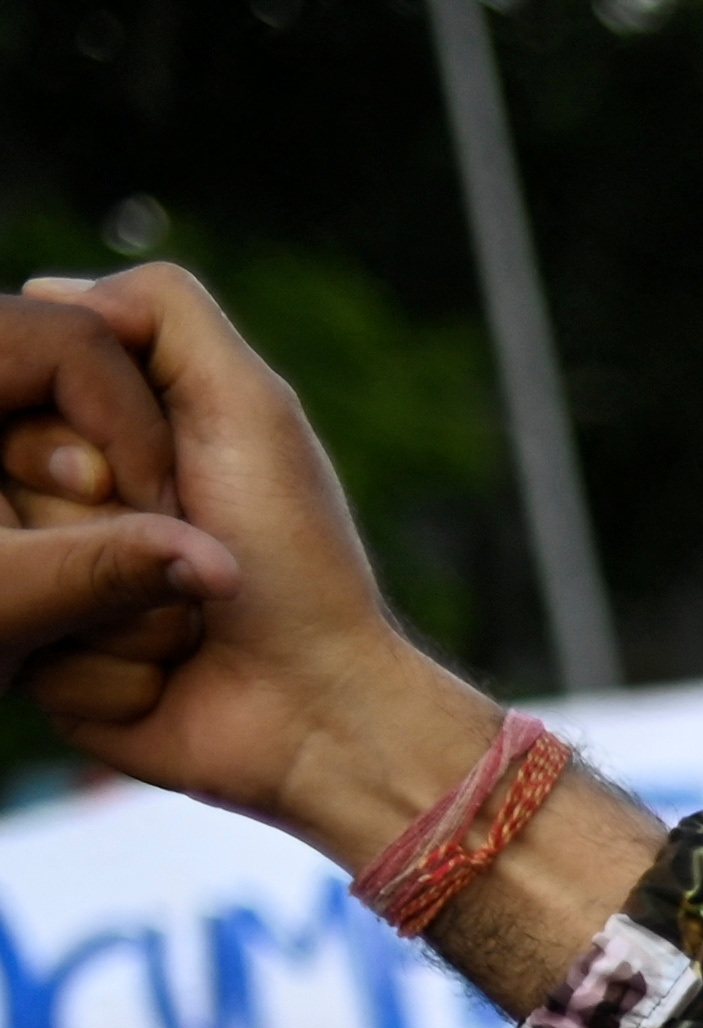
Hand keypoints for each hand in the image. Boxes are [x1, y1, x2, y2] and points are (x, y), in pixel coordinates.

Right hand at [16, 267, 486, 866]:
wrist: (316, 706)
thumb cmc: (291, 555)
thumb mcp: (248, 407)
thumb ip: (164, 314)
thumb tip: (47, 290)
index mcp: (94, 435)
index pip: (6, 395)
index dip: (73, 441)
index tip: (161, 482)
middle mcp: (52, 501)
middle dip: (97, 520)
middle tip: (182, 549)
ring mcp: (42, 578)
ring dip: (105, 592)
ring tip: (180, 617)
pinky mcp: (38, 660)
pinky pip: (15, 637)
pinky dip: (100, 658)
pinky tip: (160, 672)